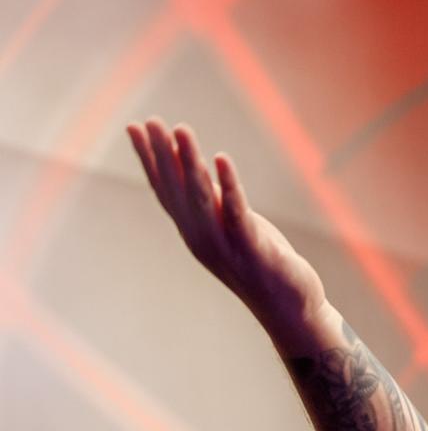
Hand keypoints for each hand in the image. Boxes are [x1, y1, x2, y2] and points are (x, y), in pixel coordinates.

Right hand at [128, 117, 327, 343]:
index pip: (165, 189)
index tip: (135, 127)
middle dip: (163, 153)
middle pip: (177, 188)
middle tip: (150, 121)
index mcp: (194, 231)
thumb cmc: (262, 265)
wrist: (289, 309)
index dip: (149, 159)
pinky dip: (228, 183)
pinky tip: (220, 158)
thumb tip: (199, 171)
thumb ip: (214, 203)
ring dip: (190, 161)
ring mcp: (224, 243)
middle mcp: (201, 236)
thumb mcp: (232, 227)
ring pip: (201, 196)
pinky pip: (235, 210)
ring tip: (180, 129)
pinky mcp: (251, 246)